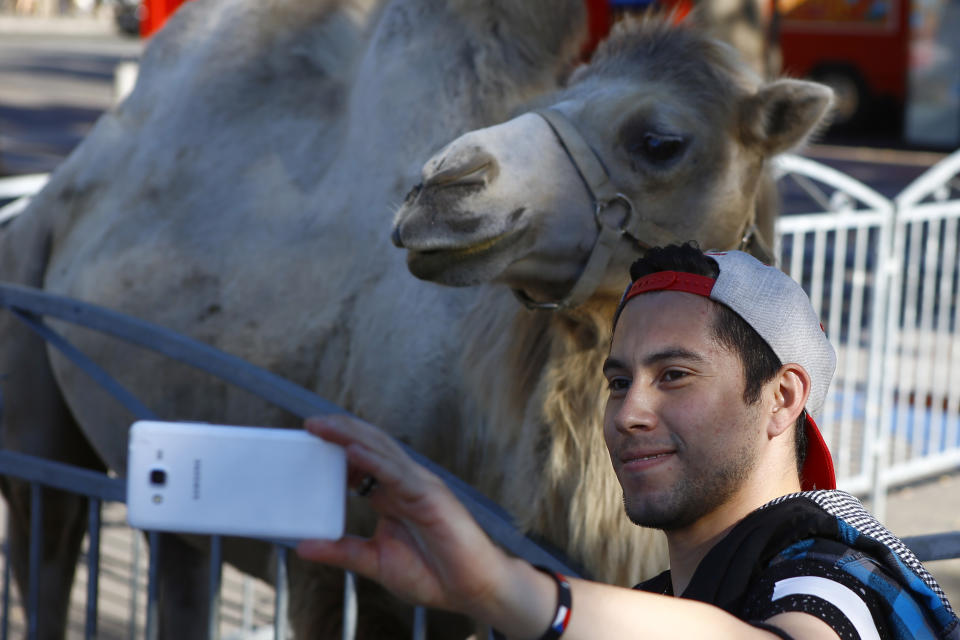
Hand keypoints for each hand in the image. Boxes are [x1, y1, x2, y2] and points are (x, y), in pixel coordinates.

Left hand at [296, 415, 510, 615]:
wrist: (472, 589)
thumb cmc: (433, 574)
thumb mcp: (375, 561)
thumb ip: (342, 551)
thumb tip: (302, 546)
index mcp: (392, 495)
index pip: (361, 462)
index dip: (335, 451)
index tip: (307, 445)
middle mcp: (405, 484)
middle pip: (369, 447)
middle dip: (340, 432)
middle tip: (310, 424)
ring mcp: (419, 486)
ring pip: (382, 451)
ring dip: (351, 436)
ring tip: (324, 426)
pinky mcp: (431, 496)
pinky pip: (398, 474)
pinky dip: (374, 461)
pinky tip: (353, 452)